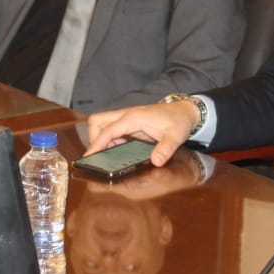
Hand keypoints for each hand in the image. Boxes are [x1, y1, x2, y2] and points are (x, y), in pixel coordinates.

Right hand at [85, 99, 199, 167]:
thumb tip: (156, 162)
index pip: (108, 130)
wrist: (184, 111)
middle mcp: (126, 116)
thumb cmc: (179, 121)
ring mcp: (126, 119)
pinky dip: (110, 141)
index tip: (88, 157)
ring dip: (101, 140)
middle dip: (94, 137)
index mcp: (134, 118)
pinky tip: (117, 153)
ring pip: (102, 125)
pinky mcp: (129, 123)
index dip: (97, 144)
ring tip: (109, 157)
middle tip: (99, 155)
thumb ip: (166, 149)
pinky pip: (112, 130)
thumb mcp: (175, 136)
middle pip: (97, 121)